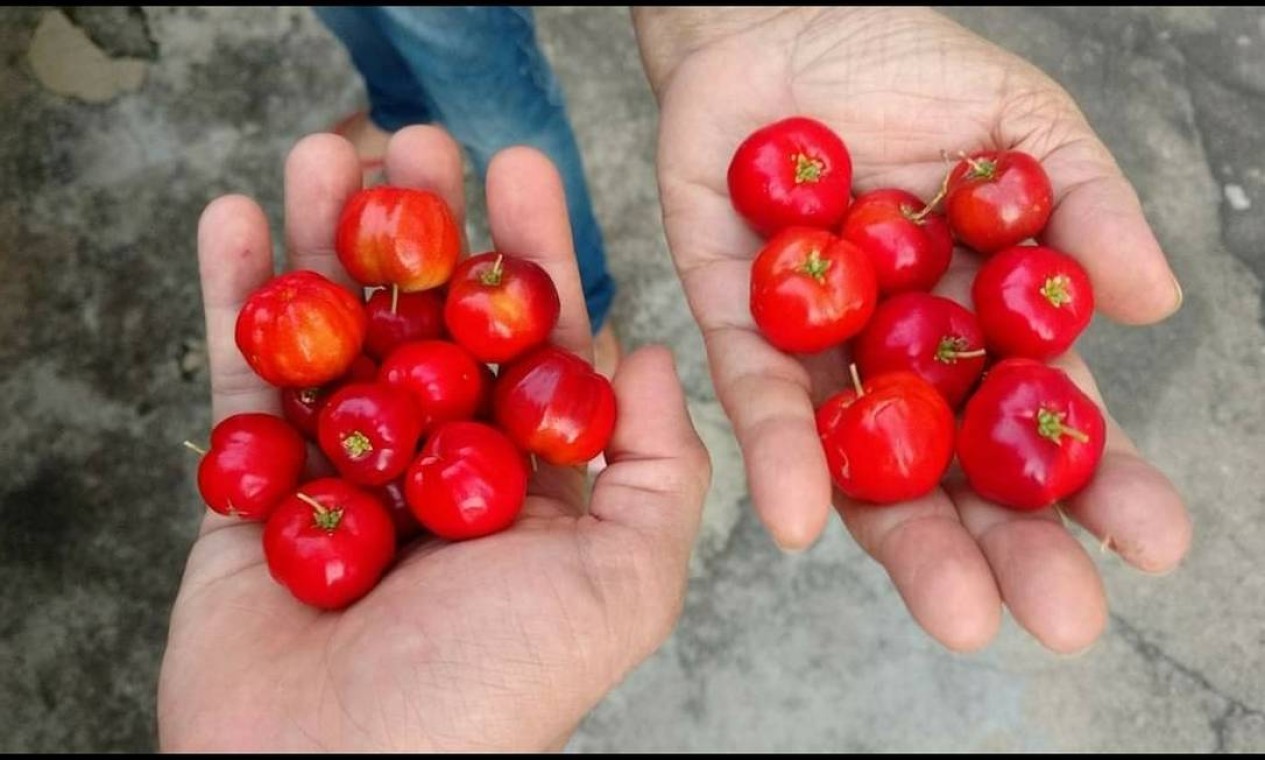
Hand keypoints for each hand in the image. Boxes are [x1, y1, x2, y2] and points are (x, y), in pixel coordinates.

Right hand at [158, 127, 709, 750]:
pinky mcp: (255, 484)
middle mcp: (437, 465)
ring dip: (327, 237)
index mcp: (527, 480)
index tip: (521, 172)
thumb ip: (664, 470)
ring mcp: (343, 469)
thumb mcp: (627, 583)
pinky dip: (235, 297)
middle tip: (418, 140)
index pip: (530, 342)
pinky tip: (239, 218)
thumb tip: (650, 355)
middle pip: (427, 318)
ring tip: (329, 148)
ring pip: (338, 328)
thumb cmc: (494, 692)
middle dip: (423, 227)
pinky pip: (241, 377)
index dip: (527, 253)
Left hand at [633, 7, 1188, 652]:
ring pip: (863, 459)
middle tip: (1060, 620)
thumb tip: (1153, 303)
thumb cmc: (901, 66)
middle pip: (956, 467)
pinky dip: (781, 454)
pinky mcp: (733, 320)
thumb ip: (1082, 208)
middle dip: (1006, 545)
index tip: (1152, 541)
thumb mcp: (1019, 126)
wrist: (781, 20)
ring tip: (958, 611)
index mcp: (976, 317)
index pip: (1040, 415)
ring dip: (906, 539)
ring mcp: (819, 345)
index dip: (1095, 478)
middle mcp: (900, 352)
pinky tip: (800, 520)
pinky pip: (757, 396)